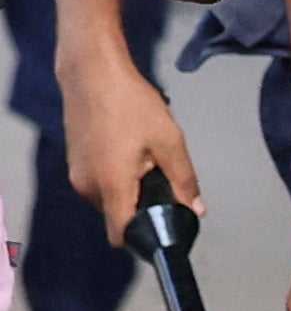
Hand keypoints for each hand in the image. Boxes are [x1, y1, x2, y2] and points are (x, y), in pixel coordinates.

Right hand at [57, 47, 193, 242]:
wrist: (92, 72)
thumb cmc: (131, 103)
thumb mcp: (169, 141)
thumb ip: (184, 180)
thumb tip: (196, 210)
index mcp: (111, 185)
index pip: (121, 234)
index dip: (144, 239)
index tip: (165, 230)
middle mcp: (87, 186)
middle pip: (119, 215)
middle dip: (142, 206)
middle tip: (162, 179)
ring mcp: (77, 173)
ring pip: (110, 198)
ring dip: (130, 189)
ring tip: (146, 159)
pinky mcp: (74, 161)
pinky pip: (101, 182)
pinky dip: (118, 177)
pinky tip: (130, 151)